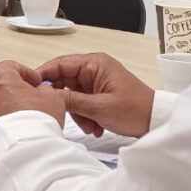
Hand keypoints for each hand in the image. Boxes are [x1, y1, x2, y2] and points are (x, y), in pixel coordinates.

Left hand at [0, 61, 65, 143]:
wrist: (25, 147)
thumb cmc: (35, 121)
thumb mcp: (52, 97)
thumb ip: (45, 89)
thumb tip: (41, 91)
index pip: (11, 66)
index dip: (26, 73)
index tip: (35, 82)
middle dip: (14, 88)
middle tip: (30, 97)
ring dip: (5, 103)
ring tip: (22, 114)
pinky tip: (13, 126)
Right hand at [35, 53, 154, 137]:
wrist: (157, 122)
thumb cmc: (136, 110)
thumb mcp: (100, 107)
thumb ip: (71, 101)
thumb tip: (47, 97)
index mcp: (95, 64)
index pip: (60, 64)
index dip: (44, 76)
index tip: (33, 90)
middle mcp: (94, 69)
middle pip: (64, 81)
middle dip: (65, 101)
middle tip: (63, 114)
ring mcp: (96, 82)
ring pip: (71, 95)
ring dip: (77, 113)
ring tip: (90, 126)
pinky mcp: (99, 94)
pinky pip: (82, 102)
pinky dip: (85, 116)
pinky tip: (95, 126)